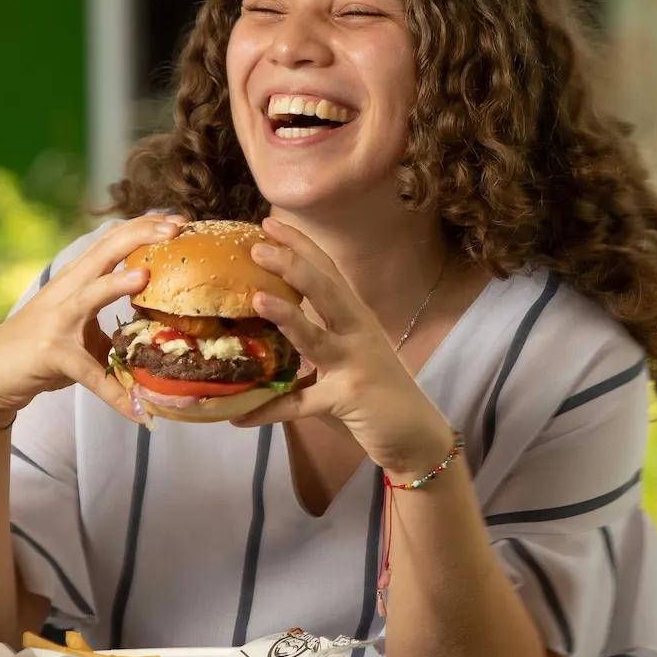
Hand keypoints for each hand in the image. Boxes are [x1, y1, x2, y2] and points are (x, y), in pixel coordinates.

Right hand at [0, 213, 186, 424]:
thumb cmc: (41, 347)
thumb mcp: (78, 325)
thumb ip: (111, 322)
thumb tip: (160, 332)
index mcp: (76, 279)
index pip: (111, 240)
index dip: (143, 225)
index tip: (178, 218)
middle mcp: (67, 291)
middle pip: (104, 251)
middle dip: (140, 235)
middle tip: (176, 227)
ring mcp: (57, 321)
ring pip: (89, 295)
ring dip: (116, 284)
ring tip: (144, 276)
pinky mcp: (52, 354)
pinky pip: (90, 374)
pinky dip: (114, 393)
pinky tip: (137, 409)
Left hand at [231, 217, 453, 475]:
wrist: (415, 434)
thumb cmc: (377, 391)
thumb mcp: (349, 354)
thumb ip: (316, 338)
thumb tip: (268, 325)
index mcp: (356, 317)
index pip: (327, 270)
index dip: (299, 244)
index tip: (267, 222)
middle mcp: (358, 332)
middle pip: (326, 290)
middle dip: (292, 266)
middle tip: (257, 246)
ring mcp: (355, 364)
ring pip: (318, 337)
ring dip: (287, 318)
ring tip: (257, 300)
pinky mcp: (349, 399)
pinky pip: (302, 405)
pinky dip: (270, 410)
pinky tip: (240, 415)